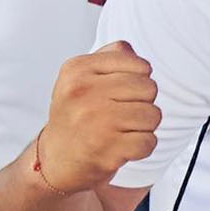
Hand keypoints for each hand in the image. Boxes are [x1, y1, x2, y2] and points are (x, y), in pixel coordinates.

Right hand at [31, 42, 161, 192]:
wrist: (56, 160)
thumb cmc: (77, 115)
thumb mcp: (82, 78)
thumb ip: (109, 56)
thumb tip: (133, 50)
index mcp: (77, 69)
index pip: (141, 65)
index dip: (138, 80)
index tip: (117, 93)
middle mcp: (82, 92)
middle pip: (150, 88)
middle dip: (143, 103)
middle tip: (119, 114)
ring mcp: (94, 121)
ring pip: (153, 115)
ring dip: (143, 126)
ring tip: (119, 130)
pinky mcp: (106, 149)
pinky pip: (149, 142)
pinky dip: (141, 147)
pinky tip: (120, 146)